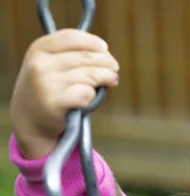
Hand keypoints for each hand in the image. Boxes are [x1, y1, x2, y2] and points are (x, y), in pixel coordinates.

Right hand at [9, 29, 119, 159]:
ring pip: (91, 75)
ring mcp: (47, 83)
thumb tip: (107, 56)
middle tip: (114, 69)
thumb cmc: (48, 88)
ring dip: (106, 78)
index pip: (72, 37)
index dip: (93, 42)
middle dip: (107, 62)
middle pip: (86, 57)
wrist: (30, 119)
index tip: (105, 48)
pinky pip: (87, 93)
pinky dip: (93, 96)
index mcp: (39, 49)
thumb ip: (73, 55)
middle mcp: (40, 64)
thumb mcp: (50, 65)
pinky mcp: (55, 102)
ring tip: (111, 81)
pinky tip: (89, 98)